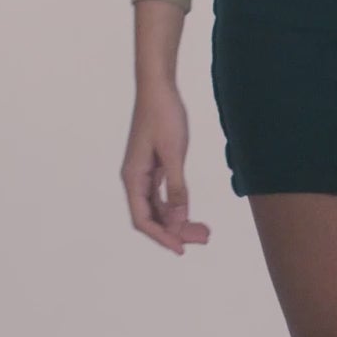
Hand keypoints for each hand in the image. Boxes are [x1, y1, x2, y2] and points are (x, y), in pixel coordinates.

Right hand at [121, 83, 211, 252]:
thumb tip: (178, 218)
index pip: (143, 219)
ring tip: (203, 231)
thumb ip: (176, 187)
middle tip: (203, 239)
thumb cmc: (163, 116)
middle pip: (152, 217)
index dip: (162, 236)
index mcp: (133, 177)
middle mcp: (135, 179)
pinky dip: (177, 205)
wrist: (158, 88)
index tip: (182, 248)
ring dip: (178, 220)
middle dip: (175, 231)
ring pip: (158, 208)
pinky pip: (162, 194)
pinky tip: (190, 212)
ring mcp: (144, 173)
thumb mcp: (174, 153)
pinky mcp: (154, 166)